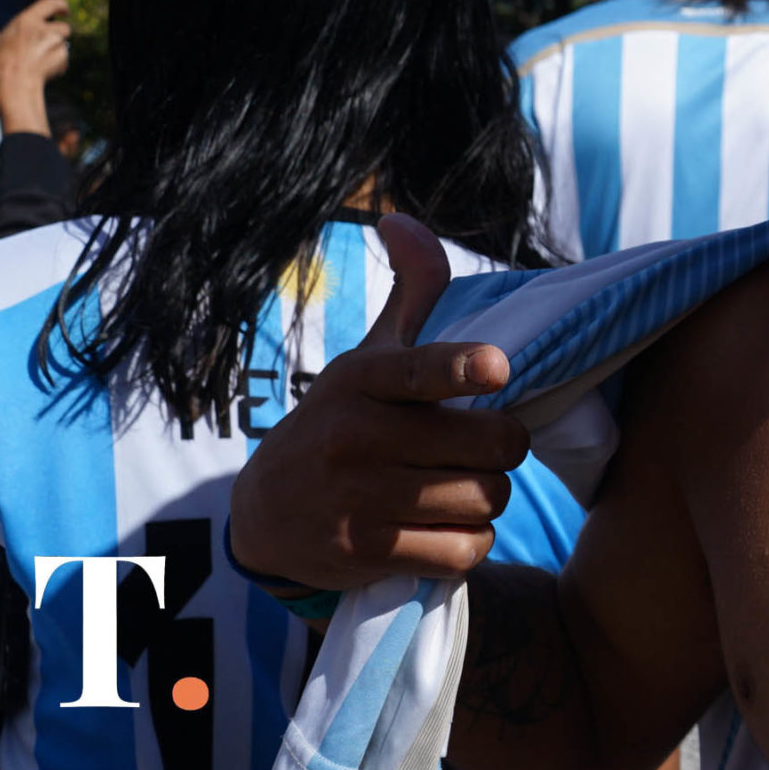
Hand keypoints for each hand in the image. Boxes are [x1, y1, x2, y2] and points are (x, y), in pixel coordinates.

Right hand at [0, 0, 69, 137]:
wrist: (15, 85)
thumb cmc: (0, 63)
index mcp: (27, 21)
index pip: (50, 3)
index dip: (60, 4)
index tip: (63, 9)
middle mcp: (44, 30)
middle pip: (63, 27)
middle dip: (58, 34)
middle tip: (44, 44)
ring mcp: (56, 44)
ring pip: (64, 43)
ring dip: (56, 49)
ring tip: (38, 60)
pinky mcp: (63, 58)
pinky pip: (64, 58)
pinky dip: (57, 63)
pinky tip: (42, 70)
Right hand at [228, 214, 530, 591]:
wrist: (265, 514)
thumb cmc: (341, 423)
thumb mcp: (367, 359)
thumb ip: (410, 294)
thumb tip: (402, 218)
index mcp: (363, 379)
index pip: (419, 368)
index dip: (464, 368)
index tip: (497, 369)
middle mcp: (357, 436)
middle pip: (493, 445)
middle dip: (503, 450)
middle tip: (481, 451)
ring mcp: (358, 498)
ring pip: (486, 499)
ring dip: (487, 498)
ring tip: (459, 489)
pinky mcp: (366, 552)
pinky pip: (463, 549)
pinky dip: (468, 543)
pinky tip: (444, 530)